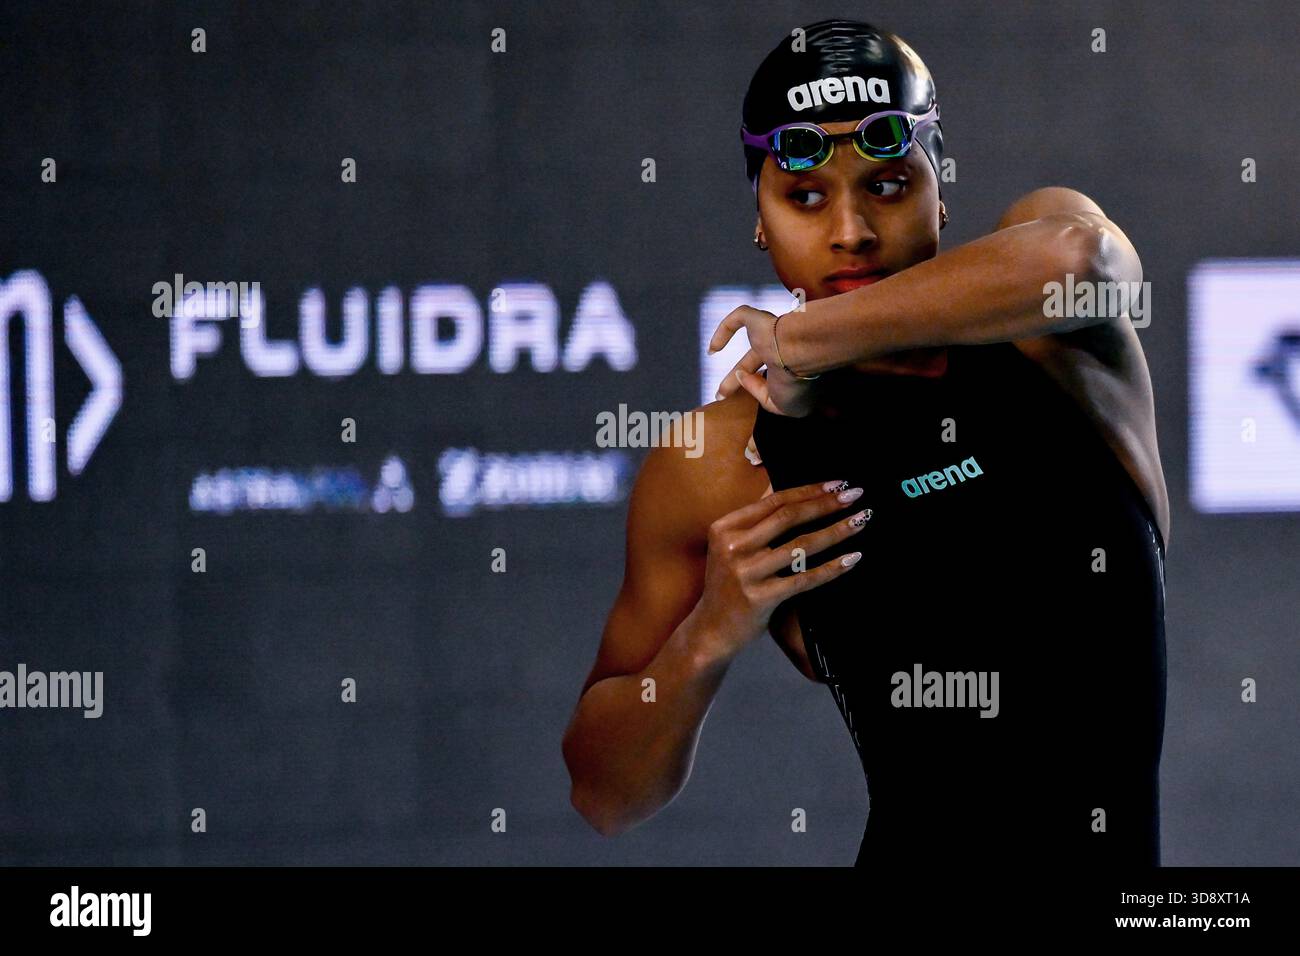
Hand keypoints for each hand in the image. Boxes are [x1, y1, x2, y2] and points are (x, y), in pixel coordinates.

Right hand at [690, 479, 870, 656]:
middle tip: (856, 494)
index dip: (809, 490)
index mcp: (725, 527)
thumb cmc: (727, 585)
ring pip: (800, 546)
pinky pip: (804, 579)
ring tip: (861, 521)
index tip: (837, 483)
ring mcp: (745, 573)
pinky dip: (832, 568)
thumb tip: (777, 481)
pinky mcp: (760, 598)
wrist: (711, 630)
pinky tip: (852, 558)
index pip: (774, 501)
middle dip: (826, 504)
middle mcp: (732, 547)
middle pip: (788, 518)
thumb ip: (754, 518)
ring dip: (836, 531)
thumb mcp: (730, 546)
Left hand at [708, 305, 819, 417]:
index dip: (762, 391)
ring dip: (732, 371)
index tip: (751, 404)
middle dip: (738, 382)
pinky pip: (740, 317)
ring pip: (751, 347)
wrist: (802, 353)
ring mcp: (773, 334)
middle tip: (721, 396)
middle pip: (756, 365)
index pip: (777, 379)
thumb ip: (764, 398)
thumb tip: (743, 378)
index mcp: (796, 370)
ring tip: (717, 387)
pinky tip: (711, 350)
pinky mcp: (760, 319)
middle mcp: (786, 351)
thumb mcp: (785, 407)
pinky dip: (723, 330)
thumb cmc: (797, 383)